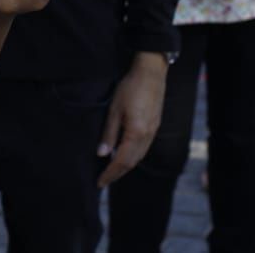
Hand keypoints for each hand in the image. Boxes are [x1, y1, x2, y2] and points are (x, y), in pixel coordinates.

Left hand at [96, 52, 168, 187]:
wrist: (151, 72)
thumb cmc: (130, 87)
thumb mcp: (114, 109)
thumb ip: (109, 133)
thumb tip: (101, 154)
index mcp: (136, 133)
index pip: (121, 161)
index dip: (110, 173)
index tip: (99, 182)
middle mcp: (147, 136)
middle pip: (132, 162)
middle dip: (117, 173)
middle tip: (104, 180)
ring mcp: (153, 131)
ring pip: (139, 156)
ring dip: (126, 166)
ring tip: (112, 171)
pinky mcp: (155, 125)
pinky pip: (144, 148)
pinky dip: (133, 156)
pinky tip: (125, 154)